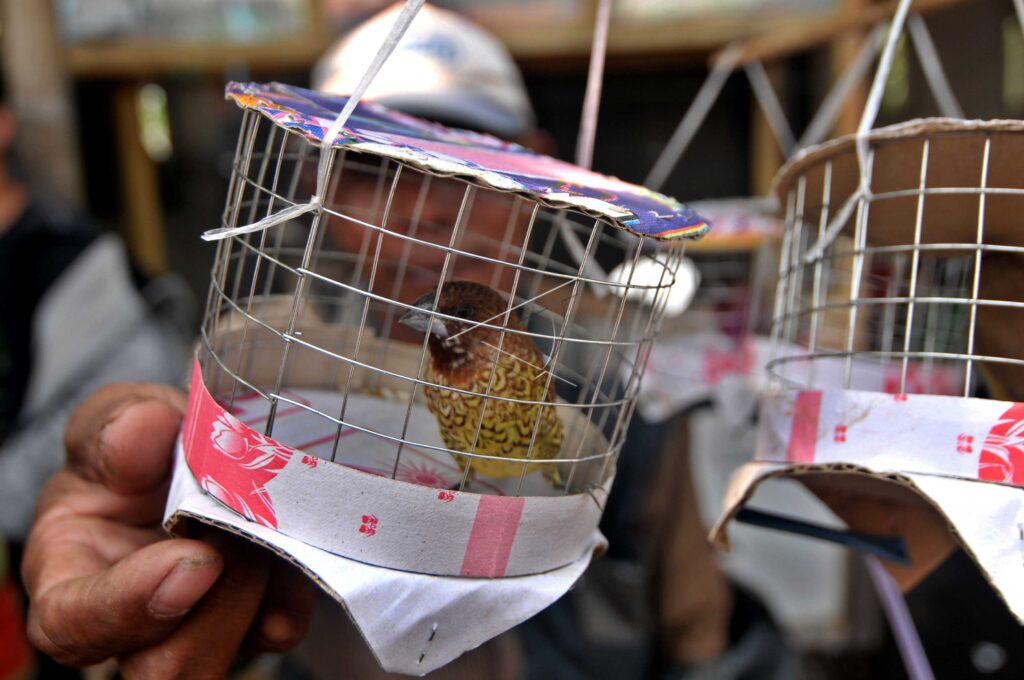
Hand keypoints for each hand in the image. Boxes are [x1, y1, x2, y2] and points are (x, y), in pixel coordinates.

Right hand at [21, 383, 315, 677]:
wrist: (195, 446)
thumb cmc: (139, 447)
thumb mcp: (115, 419)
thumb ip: (115, 425)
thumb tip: (140, 430)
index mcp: (72, 578)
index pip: (74, 624)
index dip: (129, 605)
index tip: (194, 561)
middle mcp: (135, 621)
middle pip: (164, 667)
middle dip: (217, 607)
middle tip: (243, 538)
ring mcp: (200, 626)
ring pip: (229, 655)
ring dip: (261, 593)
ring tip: (270, 527)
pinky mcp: (253, 616)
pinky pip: (279, 627)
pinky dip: (296, 589)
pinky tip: (303, 544)